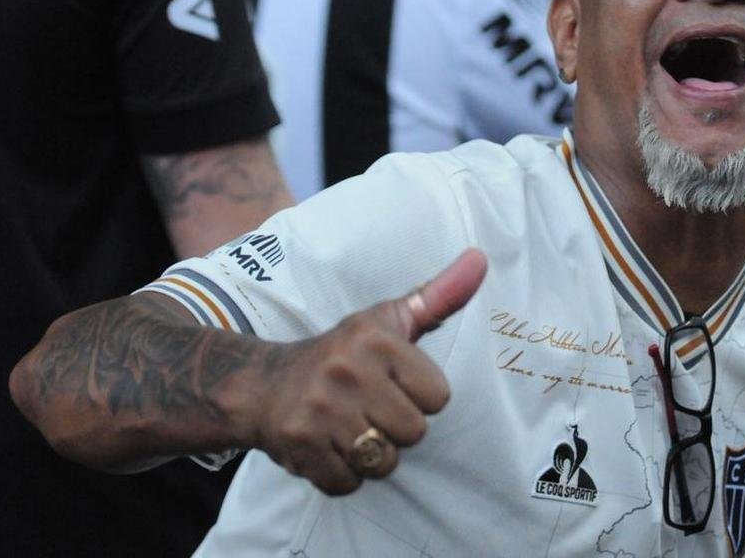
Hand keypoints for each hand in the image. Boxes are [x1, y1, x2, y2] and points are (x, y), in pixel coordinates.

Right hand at [248, 249, 486, 494]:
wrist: (263, 385)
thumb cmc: (344, 354)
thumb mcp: (390, 320)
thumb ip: (439, 296)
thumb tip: (481, 259)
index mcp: (376, 339)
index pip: (438, 398)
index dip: (419, 398)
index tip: (392, 384)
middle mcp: (347, 370)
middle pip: (414, 433)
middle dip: (395, 429)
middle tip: (367, 409)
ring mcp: (320, 409)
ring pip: (383, 462)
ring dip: (369, 455)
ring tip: (348, 428)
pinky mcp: (299, 444)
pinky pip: (348, 483)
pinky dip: (341, 475)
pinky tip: (327, 446)